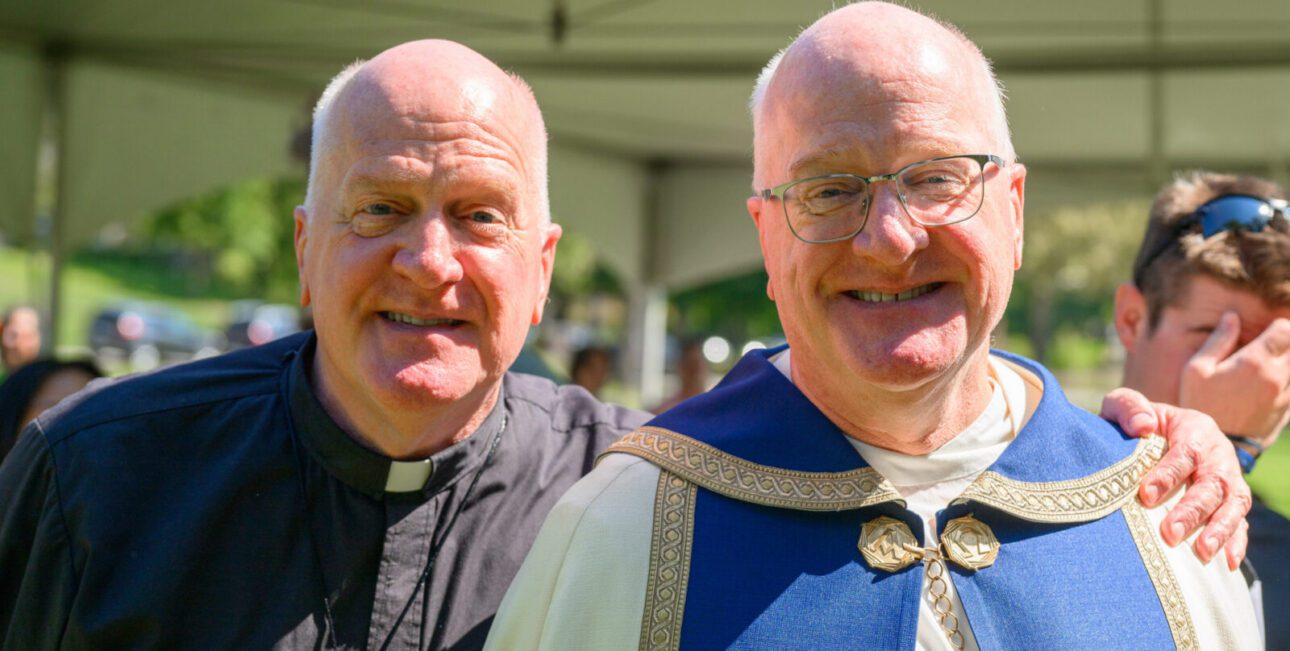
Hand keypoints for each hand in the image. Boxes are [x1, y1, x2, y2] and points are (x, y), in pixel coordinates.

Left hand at [1101, 389, 1250, 569]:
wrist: (1154, 432)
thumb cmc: (1135, 423)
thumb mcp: (1124, 405)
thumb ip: (1129, 408)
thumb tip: (1142, 426)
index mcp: (1194, 427)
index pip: (1186, 451)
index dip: (1168, 473)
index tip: (1146, 494)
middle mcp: (1217, 453)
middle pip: (1212, 482)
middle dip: (1192, 510)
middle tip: (1169, 533)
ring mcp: (1228, 477)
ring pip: (1233, 503)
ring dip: (1219, 529)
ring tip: (1202, 552)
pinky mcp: (1231, 500)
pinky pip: (1240, 521)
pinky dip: (1236, 542)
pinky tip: (1226, 563)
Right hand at [1179, 313, 1289, 447]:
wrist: (1217, 446)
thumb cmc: (1201, 405)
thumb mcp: (1197, 370)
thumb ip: (1218, 341)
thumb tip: (1231, 317)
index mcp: (1255, 362)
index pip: (1284, 331)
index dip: (1278, 327)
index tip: (1269, 331)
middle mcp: (1277, 376)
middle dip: (1286, 345)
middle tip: (1271, 349)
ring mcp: (1286, 395)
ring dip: (1287, 364)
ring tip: (1269, 369)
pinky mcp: (1288, 411)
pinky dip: (1286, 383)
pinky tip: (1269, 388)